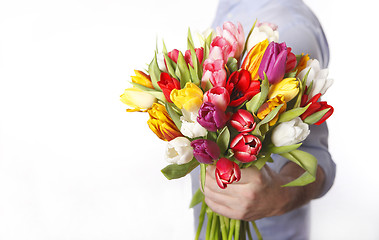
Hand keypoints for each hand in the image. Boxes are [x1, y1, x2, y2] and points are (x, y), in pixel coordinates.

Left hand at [202, 162, 324, 220]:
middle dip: (206, 174)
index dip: (213, 165)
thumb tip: (219, 148)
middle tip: (205, 168)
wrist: (279, 198)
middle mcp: (248, 194)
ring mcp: (242, 208)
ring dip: (205, 185)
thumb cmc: (265, 176)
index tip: (210, 160)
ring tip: (206, 177)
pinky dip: (208, 196)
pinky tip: (210, 189)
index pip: (224, 171)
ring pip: (212, 195)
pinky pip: (214, 206)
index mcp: (254, 178)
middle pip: (215, 183)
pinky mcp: (238, 216)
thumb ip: (240, 155)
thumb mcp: (257, 161)